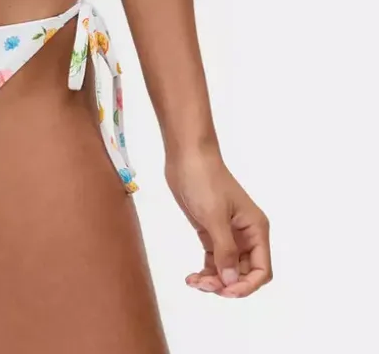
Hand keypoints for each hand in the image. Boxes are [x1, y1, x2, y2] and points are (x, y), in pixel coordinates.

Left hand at [165, 147, 271, 298]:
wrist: (186, 156)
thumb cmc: (205, 180)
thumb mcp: (215, 216)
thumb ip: (225, 250)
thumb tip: (232, 281)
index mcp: (256, 229)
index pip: (262, 270)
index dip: (247, 285)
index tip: (226, 291)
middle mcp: (245, 235)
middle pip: (244, 273)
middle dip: (227, 284)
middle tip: (205, 285)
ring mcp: (228, 234)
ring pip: (228, 269)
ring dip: (214, 281)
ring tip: (195, 282)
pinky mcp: (211, 232)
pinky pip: (214, 260)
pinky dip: (206, 271)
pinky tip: (192, 277)